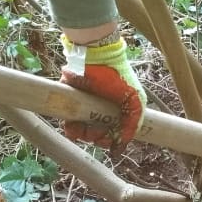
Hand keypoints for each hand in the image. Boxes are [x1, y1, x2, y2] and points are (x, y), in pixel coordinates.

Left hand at [60, 33, 145, 149]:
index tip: (106, 141)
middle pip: (96, 134)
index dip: (109, 140)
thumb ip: (132, 123)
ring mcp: (85, 106)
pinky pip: (68, 121)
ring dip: (80, 134)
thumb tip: (120, 146)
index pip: (113, 133)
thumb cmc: (116, 75)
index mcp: (117, 110)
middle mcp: (100, 110)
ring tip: (78, 128)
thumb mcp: (132, 100)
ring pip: (81, 130)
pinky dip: (69, 127)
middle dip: (93, 137)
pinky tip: (71, 125)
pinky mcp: (71, 102)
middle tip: (92, 133)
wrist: (94, 56)